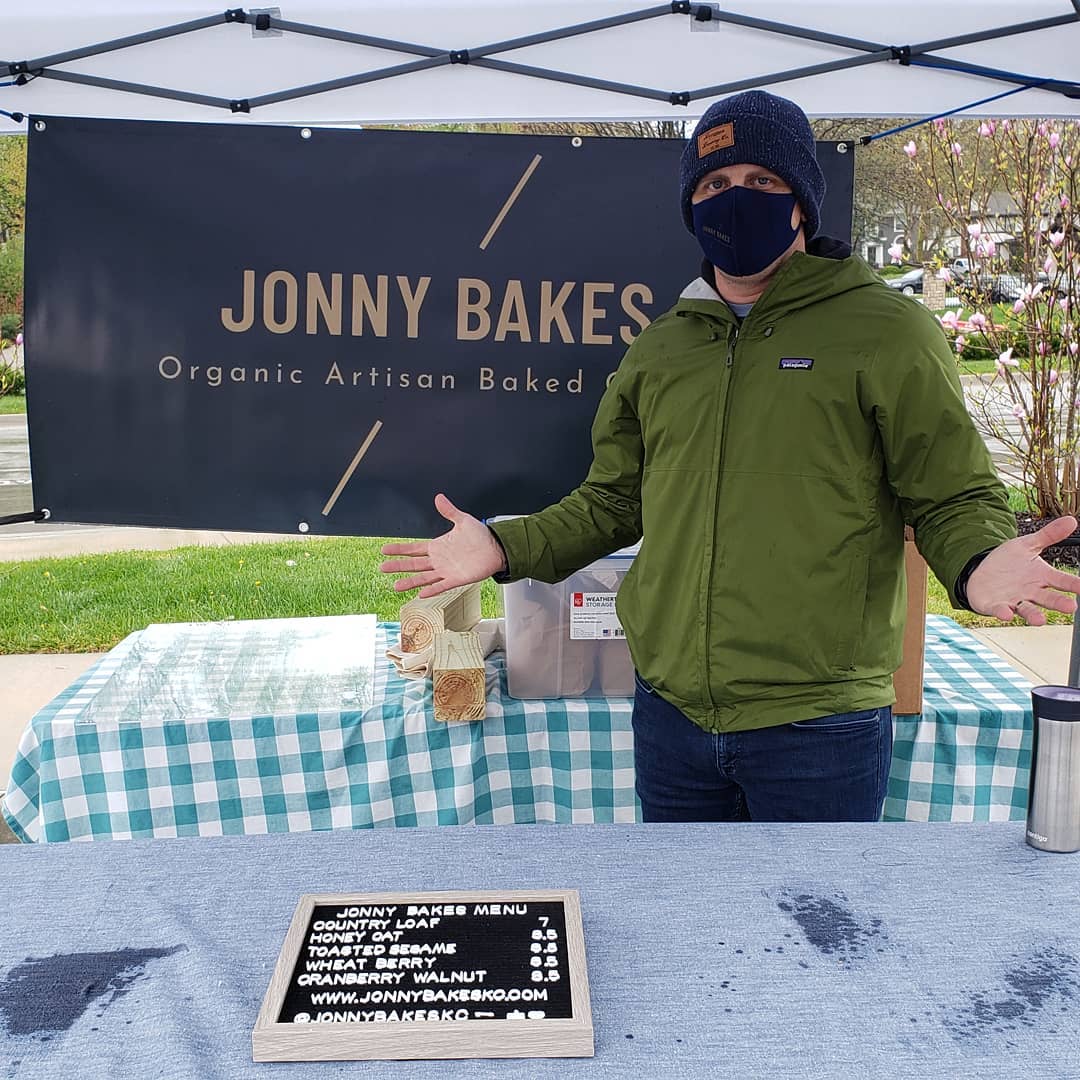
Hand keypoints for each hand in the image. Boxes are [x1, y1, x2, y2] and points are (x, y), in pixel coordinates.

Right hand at [380, 493, 506, 597]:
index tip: (384, 550)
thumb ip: (449, 511)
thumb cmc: (481, 536)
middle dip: (398, 566)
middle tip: (382, 568)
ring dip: (410, 581)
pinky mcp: (457, 579)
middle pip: (414, 564)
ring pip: (424, 578)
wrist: (496, 548)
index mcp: (438, 546)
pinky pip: (442, 586)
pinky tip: (421, 593)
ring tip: (396, 586)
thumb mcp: (463, 520)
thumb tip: (439, 497)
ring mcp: (446, 571)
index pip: (414, 549)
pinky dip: (432, 589)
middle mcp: (439, 560)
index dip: (399, 550)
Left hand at [966, 515, 1079, 625]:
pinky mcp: (996, 606)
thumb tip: (1071, 520)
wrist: (981, 572)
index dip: (1073, 584)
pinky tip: (1006, 613)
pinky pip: (1000, 610)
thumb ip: (1048, 536)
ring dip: (1034, 615)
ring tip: (1040, 620)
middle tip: (1070, 607)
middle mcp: (1031, 591)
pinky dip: (1003, 612)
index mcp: (1041, 576)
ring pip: (1027, 609)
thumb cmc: (1008, 562)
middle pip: (1048, 598)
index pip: (1061, 580)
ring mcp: (1014, 600)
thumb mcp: (1027, 545)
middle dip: (1059, 603)